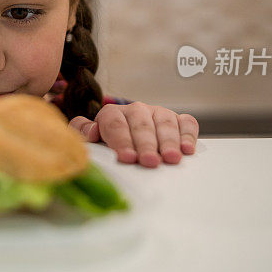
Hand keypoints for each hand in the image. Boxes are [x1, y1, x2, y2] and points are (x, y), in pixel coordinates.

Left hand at [68, 102, 198, 167]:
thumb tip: (91, 131)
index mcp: (111, 113)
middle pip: (141, 124)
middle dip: (146, 144)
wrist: (125, 137)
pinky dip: (188, 135)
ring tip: (171, 158)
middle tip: (150, 162)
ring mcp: (158, 113)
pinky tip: (187, 150)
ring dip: (169, 141)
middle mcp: (136, 110)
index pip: (115, 124)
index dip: (121, 140)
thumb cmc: (107, 143)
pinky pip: (186, 122)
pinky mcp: (178, 119)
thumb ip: (82, 132)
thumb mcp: (89, 138)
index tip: (126, 158)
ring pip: (165, 122)